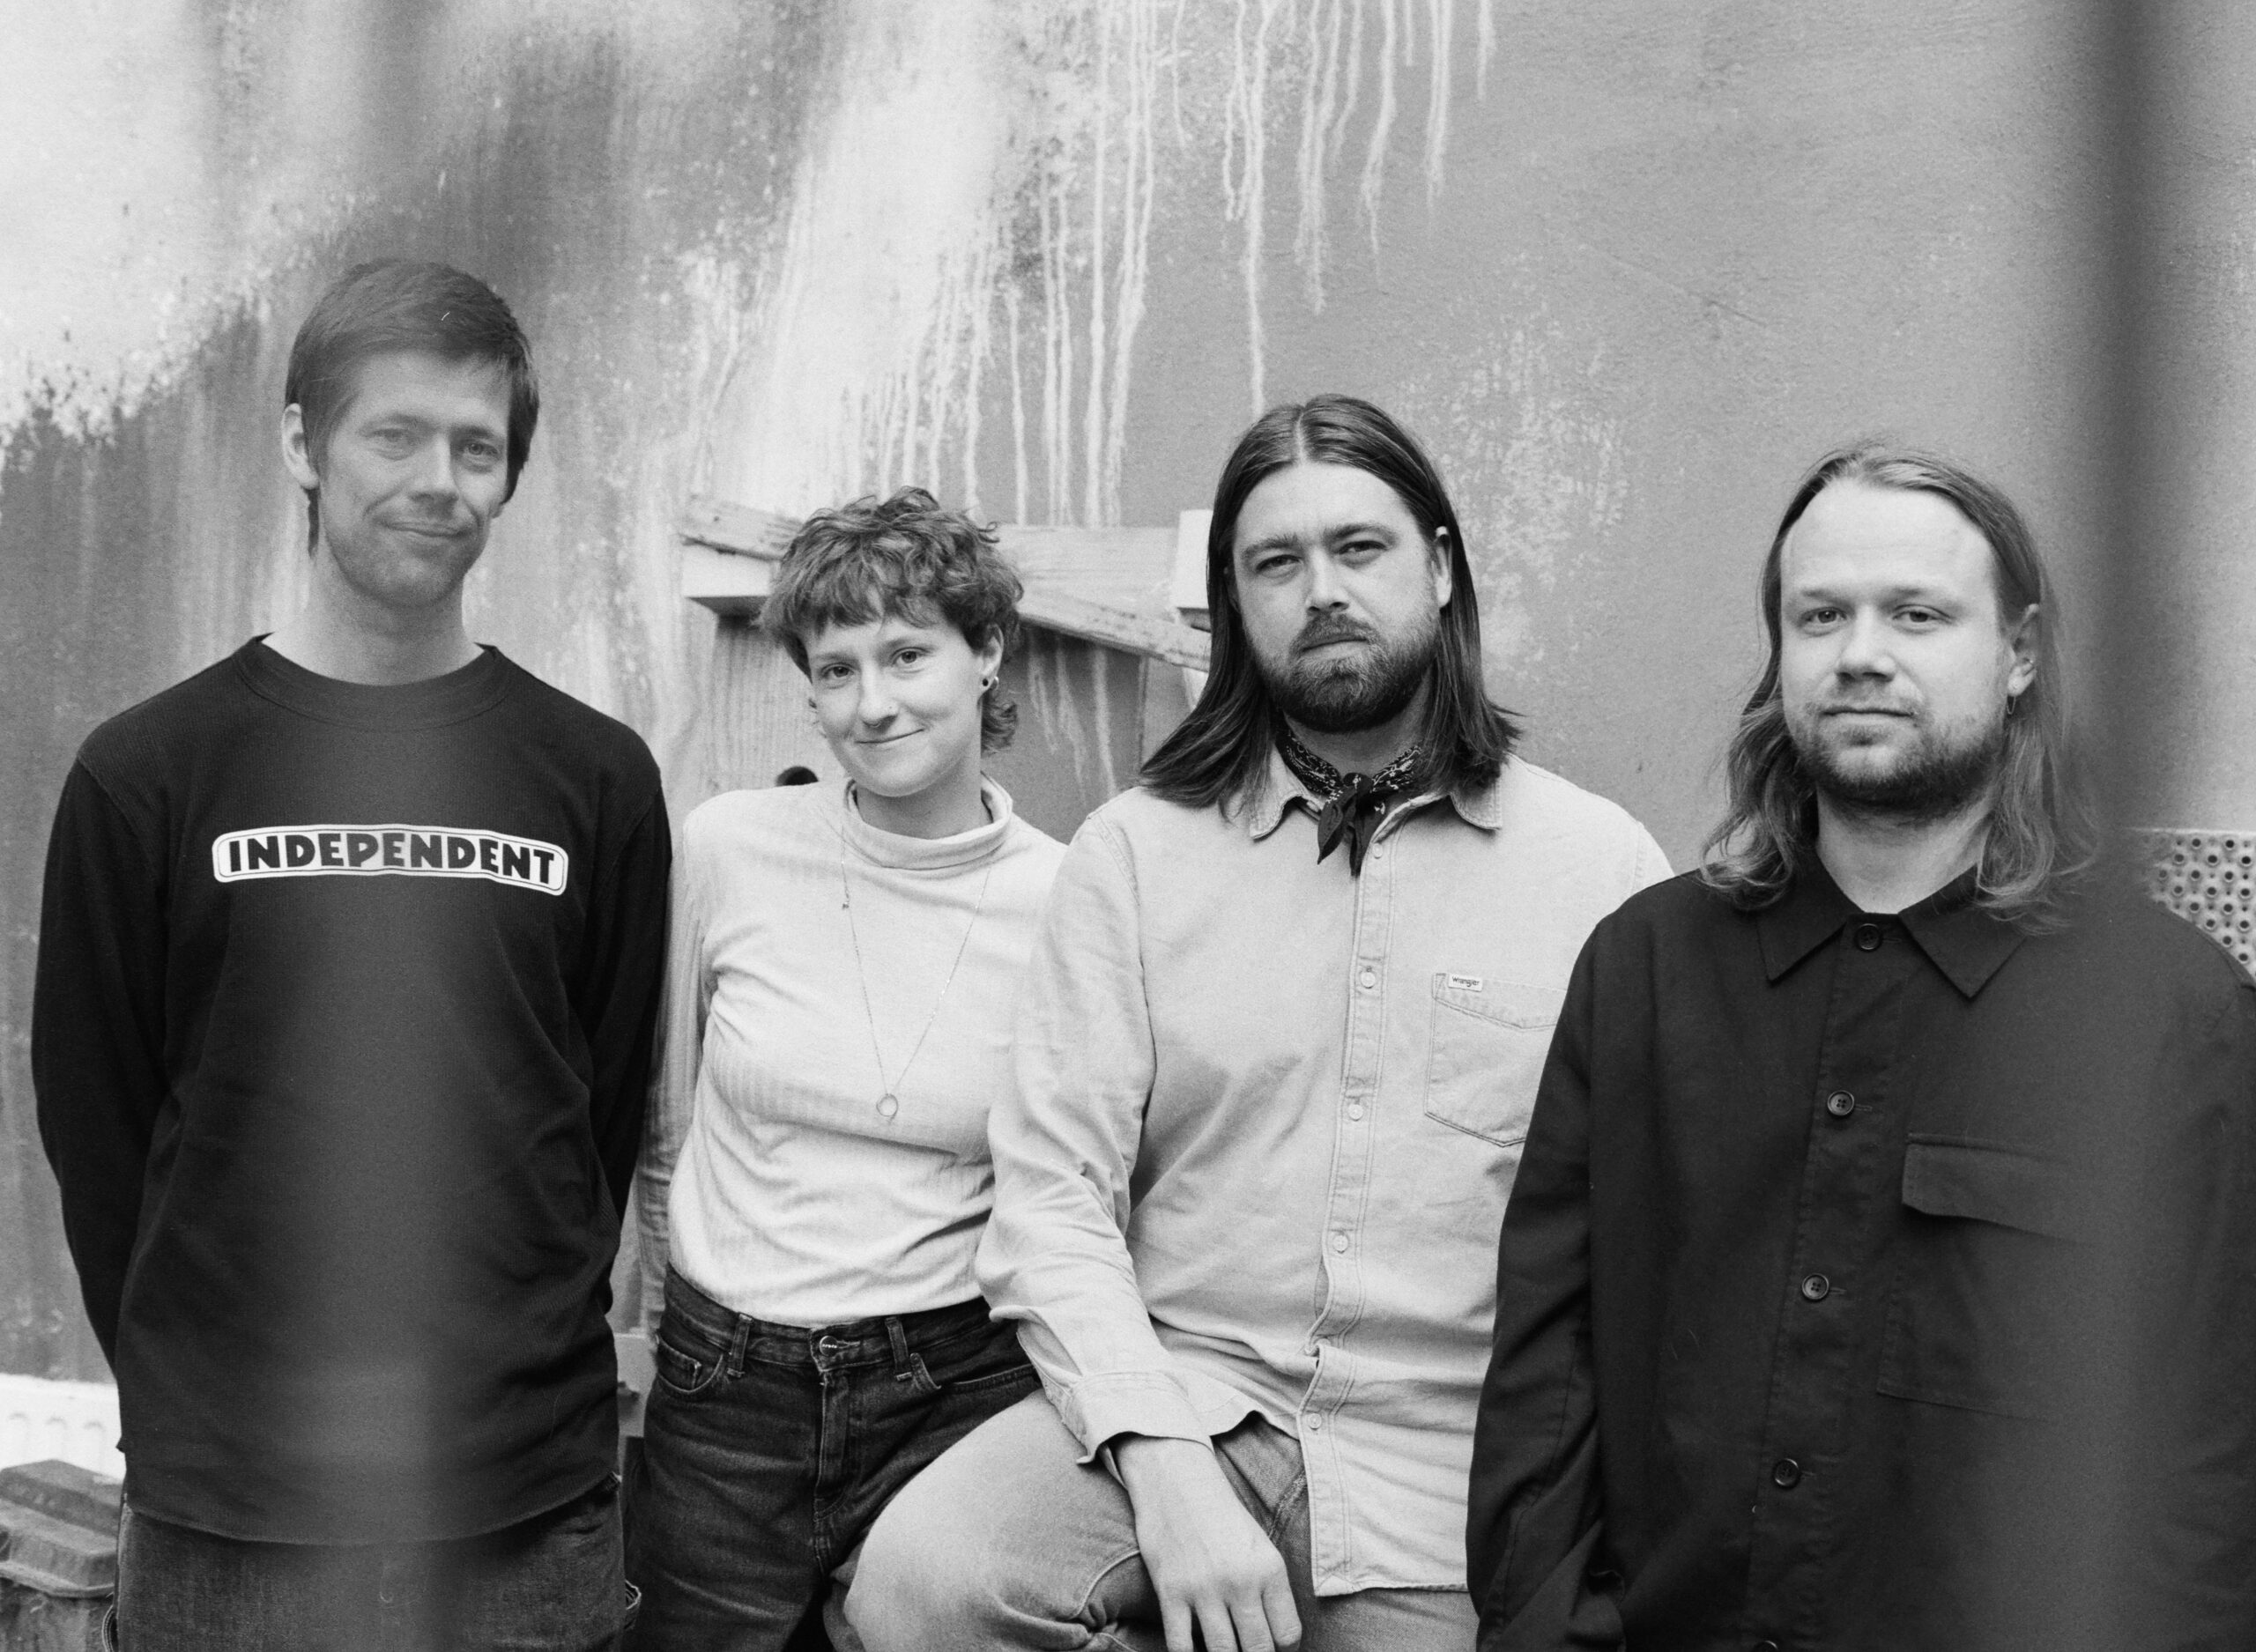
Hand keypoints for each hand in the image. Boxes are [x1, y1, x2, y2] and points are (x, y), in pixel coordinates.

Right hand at [1113, 1434, 1302, 1651]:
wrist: (1176, 1481)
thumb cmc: (1221, 1515)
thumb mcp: (1259, 1545)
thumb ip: (1270, 1589)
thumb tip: (1275, 1637)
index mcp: (1269, 1569)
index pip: (1288, 1634)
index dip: (1283, 1649)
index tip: (1273, 1648)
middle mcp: (1240, 1581)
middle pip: (1258, 1649)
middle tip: (1248, 1651)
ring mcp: (1204, 1588)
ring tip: (1224, 1650)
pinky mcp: (1170, 1591)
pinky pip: (1181, 1646)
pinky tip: (1193, 1649)